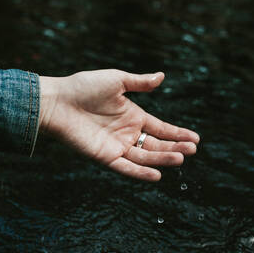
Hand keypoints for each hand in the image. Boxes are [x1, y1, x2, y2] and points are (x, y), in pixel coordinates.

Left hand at [39, 69, 199, 180]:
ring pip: (145, 157)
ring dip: (163, 159)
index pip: (161, 128)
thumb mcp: (116, 80)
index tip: (196, 138)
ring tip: (181, 158)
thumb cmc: (83, 87)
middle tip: (193, 149)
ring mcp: (116, 146)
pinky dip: (140, 173)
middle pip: (156, 145)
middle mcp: (127, 133)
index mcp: (133, 116)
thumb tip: (162, 76)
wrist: (57, 101)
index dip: (178, 133)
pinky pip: (125, 168)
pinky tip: (157, 175)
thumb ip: (140, 83)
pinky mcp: (104, 157)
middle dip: (175, 147)